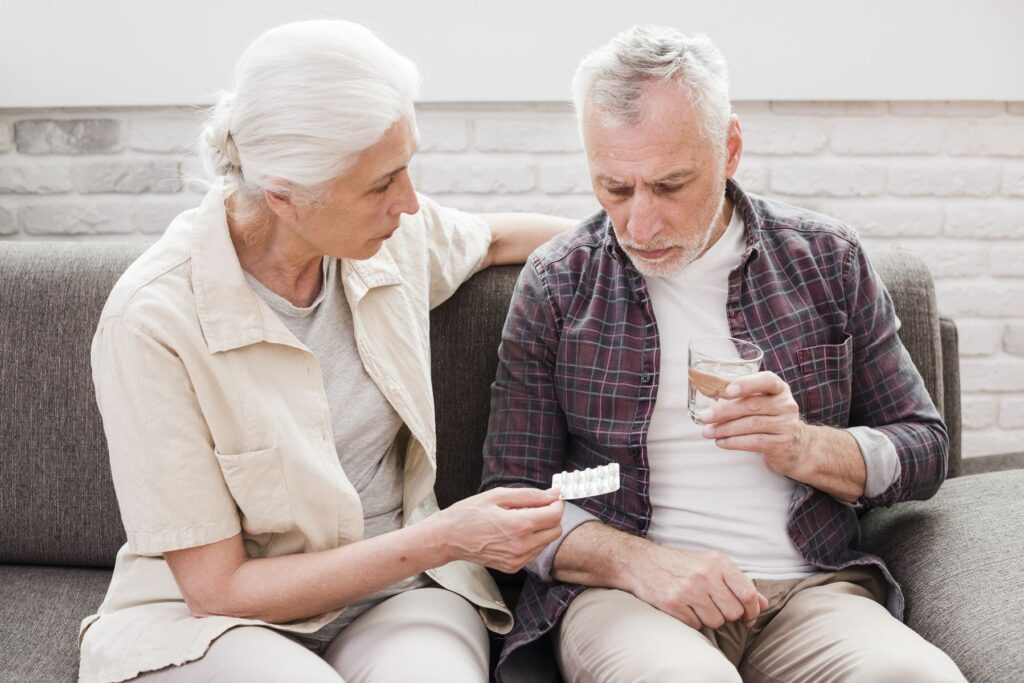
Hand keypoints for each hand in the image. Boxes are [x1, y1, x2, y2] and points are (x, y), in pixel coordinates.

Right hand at [430, 487, 563, 572]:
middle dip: (551, 516)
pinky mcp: (513, 567)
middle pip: (556, 531)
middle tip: (536, 506)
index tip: (550, 497)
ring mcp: (517, 559)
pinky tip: (514, 532)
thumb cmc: (469, 513)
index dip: (557, 503)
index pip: (555, 515)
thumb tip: (554, 494)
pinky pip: (534, 552)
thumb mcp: (498, 495)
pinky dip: (532, 540)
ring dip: (541, 529)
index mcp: (519, 525)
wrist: (448, 538)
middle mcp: (521, 546)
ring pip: (546, 542)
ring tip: (519, 519)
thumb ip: (530, 495)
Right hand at [630, 543, 768, 629]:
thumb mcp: (710, 564)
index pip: (747, 593)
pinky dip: (693, 621)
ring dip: (710, 619)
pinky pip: (696, 625)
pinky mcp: (673, 603)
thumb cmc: (681, 564)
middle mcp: (705, 575)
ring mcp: (688, 589)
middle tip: (716, 607)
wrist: (642, 562)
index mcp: (717, 562)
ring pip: (716, 621)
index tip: (748, 616)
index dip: (752, 610)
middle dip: (727, 615)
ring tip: (698, 605)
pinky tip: (684, 607)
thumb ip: (738, 582)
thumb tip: (763, 603)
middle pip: (733, 612)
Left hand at [699, 370, 808, 477]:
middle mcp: (786, 404)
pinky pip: (755, 442)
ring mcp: (786, 425)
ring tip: (707, 432)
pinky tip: (720, 442)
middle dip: (724, 411)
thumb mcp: (760, 400)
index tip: (727, 391)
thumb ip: (739, 393)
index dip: (747, 384)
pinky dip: (734, 442)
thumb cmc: (768, 418)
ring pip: (751, 425)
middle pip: (753, 405)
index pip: (767, 380)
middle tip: (704, 417)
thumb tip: (707, 386)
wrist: (795, 446)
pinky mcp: (782, 444)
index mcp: (778, 388)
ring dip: (725, 429)